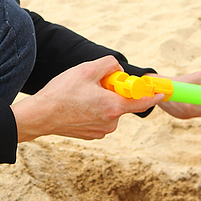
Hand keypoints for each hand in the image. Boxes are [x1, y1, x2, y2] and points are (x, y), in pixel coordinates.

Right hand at [11, 56, 156, 141]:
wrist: (40, 115)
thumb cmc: (62, 93)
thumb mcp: (87, 69)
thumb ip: (108, 64)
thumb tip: (117, 69)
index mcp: (114, 107)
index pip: (142, 102)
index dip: (152, 95)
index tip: (160, 92)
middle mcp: (111, 122)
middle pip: (121, 103)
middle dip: (113, 91)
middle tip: (96, 83)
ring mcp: (100, 131)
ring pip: (109, 110)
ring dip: (101, 101)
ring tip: (80, 95)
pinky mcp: (90, 135)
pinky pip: (99, 118)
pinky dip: (93, 110)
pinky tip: (77, 105)